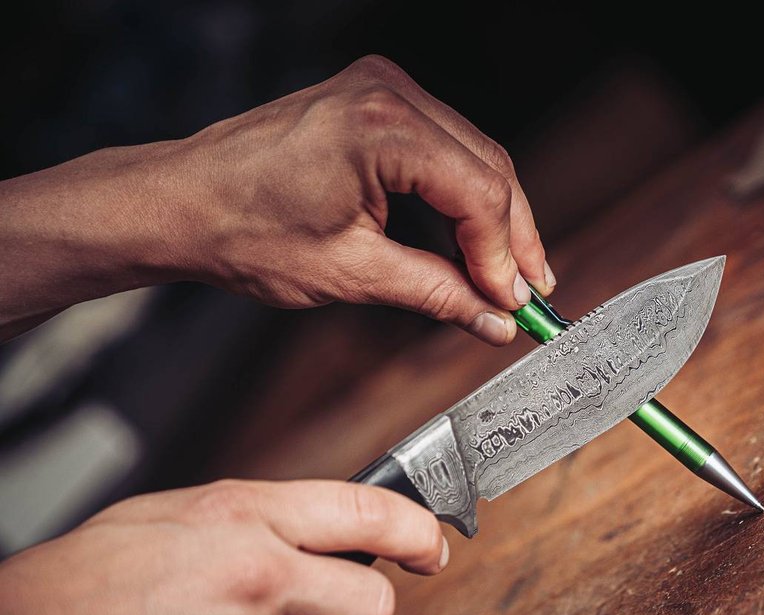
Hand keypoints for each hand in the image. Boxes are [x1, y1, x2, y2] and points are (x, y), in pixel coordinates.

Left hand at [0, 55, 551, 342]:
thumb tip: (494, 320)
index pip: (479, 194)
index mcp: (382, 128)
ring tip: (509, 275)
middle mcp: (390, 94)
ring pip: (474, 157)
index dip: (504, 257)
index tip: (515, 306)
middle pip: (489, 169)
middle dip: (512, 238)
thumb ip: (436, 292)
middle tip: (530, 295)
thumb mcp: (351, 273)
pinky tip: (474, 238)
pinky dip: (463, 194)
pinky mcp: (375, 101)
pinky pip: (444, 147)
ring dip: (494, 217)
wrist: (179, 202)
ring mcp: (383, 90)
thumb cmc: (244, 232)